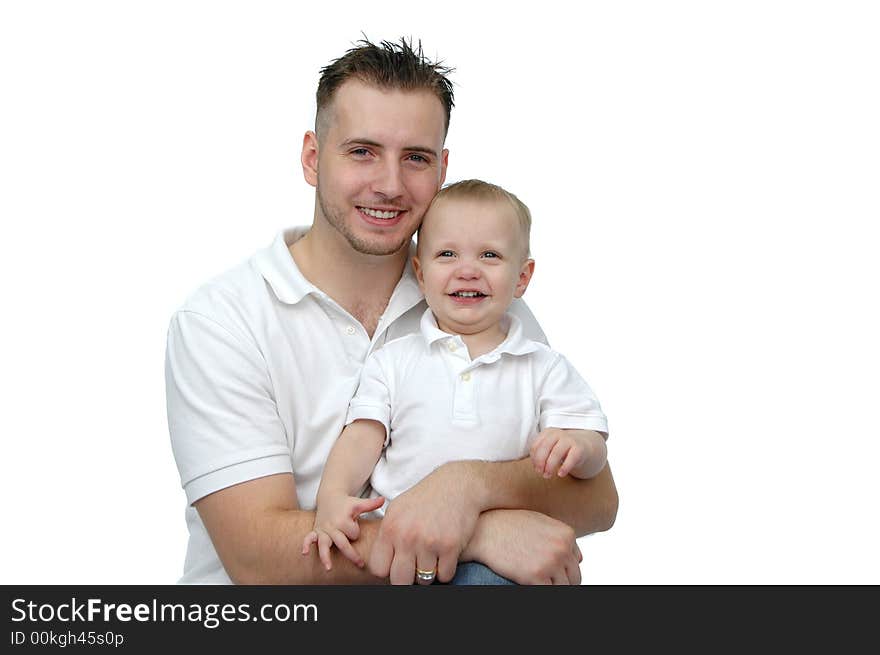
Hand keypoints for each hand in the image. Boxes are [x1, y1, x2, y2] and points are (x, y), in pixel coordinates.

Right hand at [301, 495, 384, 569]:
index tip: (354, 526)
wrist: (329, 497)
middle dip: (351, 554)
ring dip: (326, 556)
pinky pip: (308, 538)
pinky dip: (305, 545)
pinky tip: (305, 553)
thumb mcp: (358, 503)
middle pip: (342, 543)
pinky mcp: (316, 532)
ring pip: (324, 545)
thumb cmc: (346, 503)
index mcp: (343, 520)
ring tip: (329, 568)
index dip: (356, 532)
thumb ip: (370, 504)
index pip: (353, 534)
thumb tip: (383, 500)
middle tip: (360, 564)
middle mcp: (332, 526)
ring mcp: (323, 530)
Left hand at [368, 462, 483, 584]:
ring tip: (432, 557)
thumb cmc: (425, 498)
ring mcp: (429, 542)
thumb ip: (387, 536)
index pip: (378, 568)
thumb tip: (380, 566)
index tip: (397, 563)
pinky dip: (446, 569)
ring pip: (423, 580)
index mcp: (390, 528)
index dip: (388, 570)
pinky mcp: (450, 546)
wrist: (457, 484)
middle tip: (415, 566)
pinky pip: (445, 575)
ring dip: (428, 572)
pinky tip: (446, 555)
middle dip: (407, 578)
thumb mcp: (398, 510)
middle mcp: (407, 536)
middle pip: (399, 580)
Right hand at [465, 509, 582, 584]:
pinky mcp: (536, 576)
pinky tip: (529, 584)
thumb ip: (559, 537)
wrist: (483, 530)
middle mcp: (562, 547)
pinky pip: (548, 592)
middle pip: (574, 578)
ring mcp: (550, 562)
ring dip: (551, 587)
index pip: (576, 562)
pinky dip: (541, 590)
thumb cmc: (508, 524)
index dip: (562, 569)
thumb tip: (579, 557)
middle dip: (561, 581)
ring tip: (536, 582)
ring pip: (564, 588)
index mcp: (566, 534)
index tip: (548, 571)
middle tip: (544, 581)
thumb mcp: (538, 522)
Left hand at [530, 428, 592, 477]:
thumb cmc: (562, 450)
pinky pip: (571, 458)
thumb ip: (541, 455)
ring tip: (548, 475)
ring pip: (556, 453)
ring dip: (550, 466)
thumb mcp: (550, 448)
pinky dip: (564, 467)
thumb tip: (536, 467)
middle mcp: (558, 434)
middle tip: (540, 472)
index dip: (534, 458)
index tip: (536, 468)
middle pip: (544, 447)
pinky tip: (560, 474)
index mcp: (548, 432)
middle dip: (540, 461)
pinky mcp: (579, 448)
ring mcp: (569, 440)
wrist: (584, 447)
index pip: (536, 445)